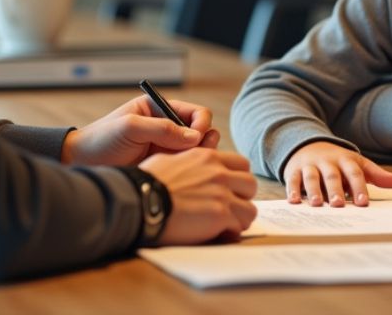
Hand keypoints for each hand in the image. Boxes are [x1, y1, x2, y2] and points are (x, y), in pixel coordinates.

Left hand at [61, 95, 220, 165]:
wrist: (80, 164)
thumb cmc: (100, 139)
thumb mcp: (130, 127)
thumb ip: (162, 129)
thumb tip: (195, 137)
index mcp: (160, 110)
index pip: (195, 113)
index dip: (201, 124)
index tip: (197, 138)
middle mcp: (167, 128)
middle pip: (202, 133)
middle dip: (205, 143)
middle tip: (198, 156)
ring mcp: (166, 149)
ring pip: (197, 153)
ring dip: (199, 159)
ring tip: (190, 168)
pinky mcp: (162, 168)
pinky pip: (185, 169)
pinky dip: (189, 173)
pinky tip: (182, 180)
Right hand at [142, 148, 257, 243]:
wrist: (140, 201)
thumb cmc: (147, 183)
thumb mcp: (168, 160)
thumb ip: (188, 161)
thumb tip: (189, 166)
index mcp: (207, 157)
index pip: (241, 164)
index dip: (237, 179)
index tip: (229, 189)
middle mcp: (219, 173)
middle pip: (251, 184)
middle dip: (243, 198)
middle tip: (229, 209)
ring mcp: (222, 194)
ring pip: (250, 208)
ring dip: (240, 218)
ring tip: (225, 225)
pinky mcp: (220, 215)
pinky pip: (239, 226)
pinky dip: (231, 232)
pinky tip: (218, 234)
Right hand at [283, 141, 391, 206]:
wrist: (308, 145)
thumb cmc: (338, 162)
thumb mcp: (358, 164)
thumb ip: (379, 176)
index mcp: (346, 160)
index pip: (354, 173)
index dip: (358, 186)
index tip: (363, 202)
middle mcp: (327, 162)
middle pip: (332, 175)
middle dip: (335, 189)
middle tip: (338, 205)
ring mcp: (310, 165)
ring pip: (312, 177)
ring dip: (313, 190)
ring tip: (316, 204)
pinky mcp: (294, 170)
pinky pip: (292, 179)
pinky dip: (292, 190)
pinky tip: (294, 202)